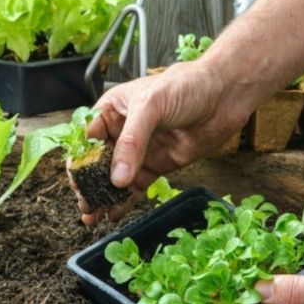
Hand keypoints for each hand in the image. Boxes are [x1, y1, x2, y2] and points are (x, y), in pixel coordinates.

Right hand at [79, 62, 247, 223]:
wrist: (225, 95)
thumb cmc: (185, 86)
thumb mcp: (151, 107)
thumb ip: (132, 142)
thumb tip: (117, 178)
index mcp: (111, 111)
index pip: (86, 139)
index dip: (79, 161)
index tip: (78, 182)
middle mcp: (121, 132)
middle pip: (97, 163)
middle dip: (88, 185)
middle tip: (85, 205)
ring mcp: (140, 151)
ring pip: (114, 178)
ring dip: (103, 197)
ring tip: (94, 217)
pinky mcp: (157, 166)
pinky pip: (136, 187)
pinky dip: (124, 201)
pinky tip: (115, 214)